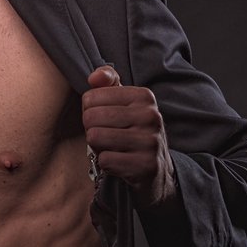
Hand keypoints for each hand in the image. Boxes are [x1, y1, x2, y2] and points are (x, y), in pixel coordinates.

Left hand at [82, 65, 175, 208]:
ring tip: (111, 148)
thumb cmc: (134, 132)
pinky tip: (119, 162)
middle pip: (91, 117)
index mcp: (144, 96)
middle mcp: (150, 116)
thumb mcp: (125, 103)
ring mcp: (150, 141)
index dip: (89, 111)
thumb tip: (94, 77)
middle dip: (91, 130)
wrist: (157, 170)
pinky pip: (105, 160)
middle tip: (105, 136)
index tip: (102, 119)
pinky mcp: (145, 165)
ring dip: (97, 147)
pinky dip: (106, 164)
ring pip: (95, 138)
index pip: (91, 97)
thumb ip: (108, 83)